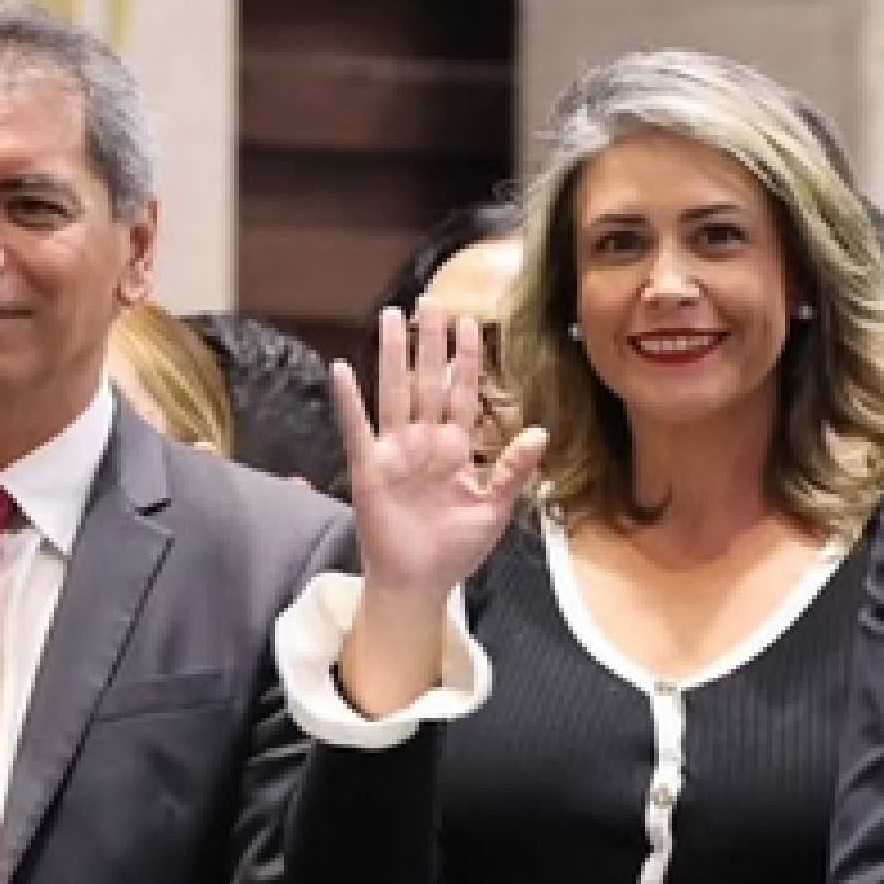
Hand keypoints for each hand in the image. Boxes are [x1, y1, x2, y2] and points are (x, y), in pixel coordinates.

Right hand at [327, 305, 545, 713]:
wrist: (420, 582)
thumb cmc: (456, 548)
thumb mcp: (494, 509)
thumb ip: (512, 469)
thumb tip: (540, 431)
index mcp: (455, 447)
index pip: (462, 391)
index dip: (466, 358)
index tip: (470, 321)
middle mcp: (424, 441)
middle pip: (427, 381)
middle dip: (430, 342)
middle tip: (431, 301)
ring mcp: (395, 452)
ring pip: (394, 393)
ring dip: (393, 356)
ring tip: (390, 318)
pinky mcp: (369, 470)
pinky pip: (356, 429)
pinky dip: (349, 402)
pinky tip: (343, 370)